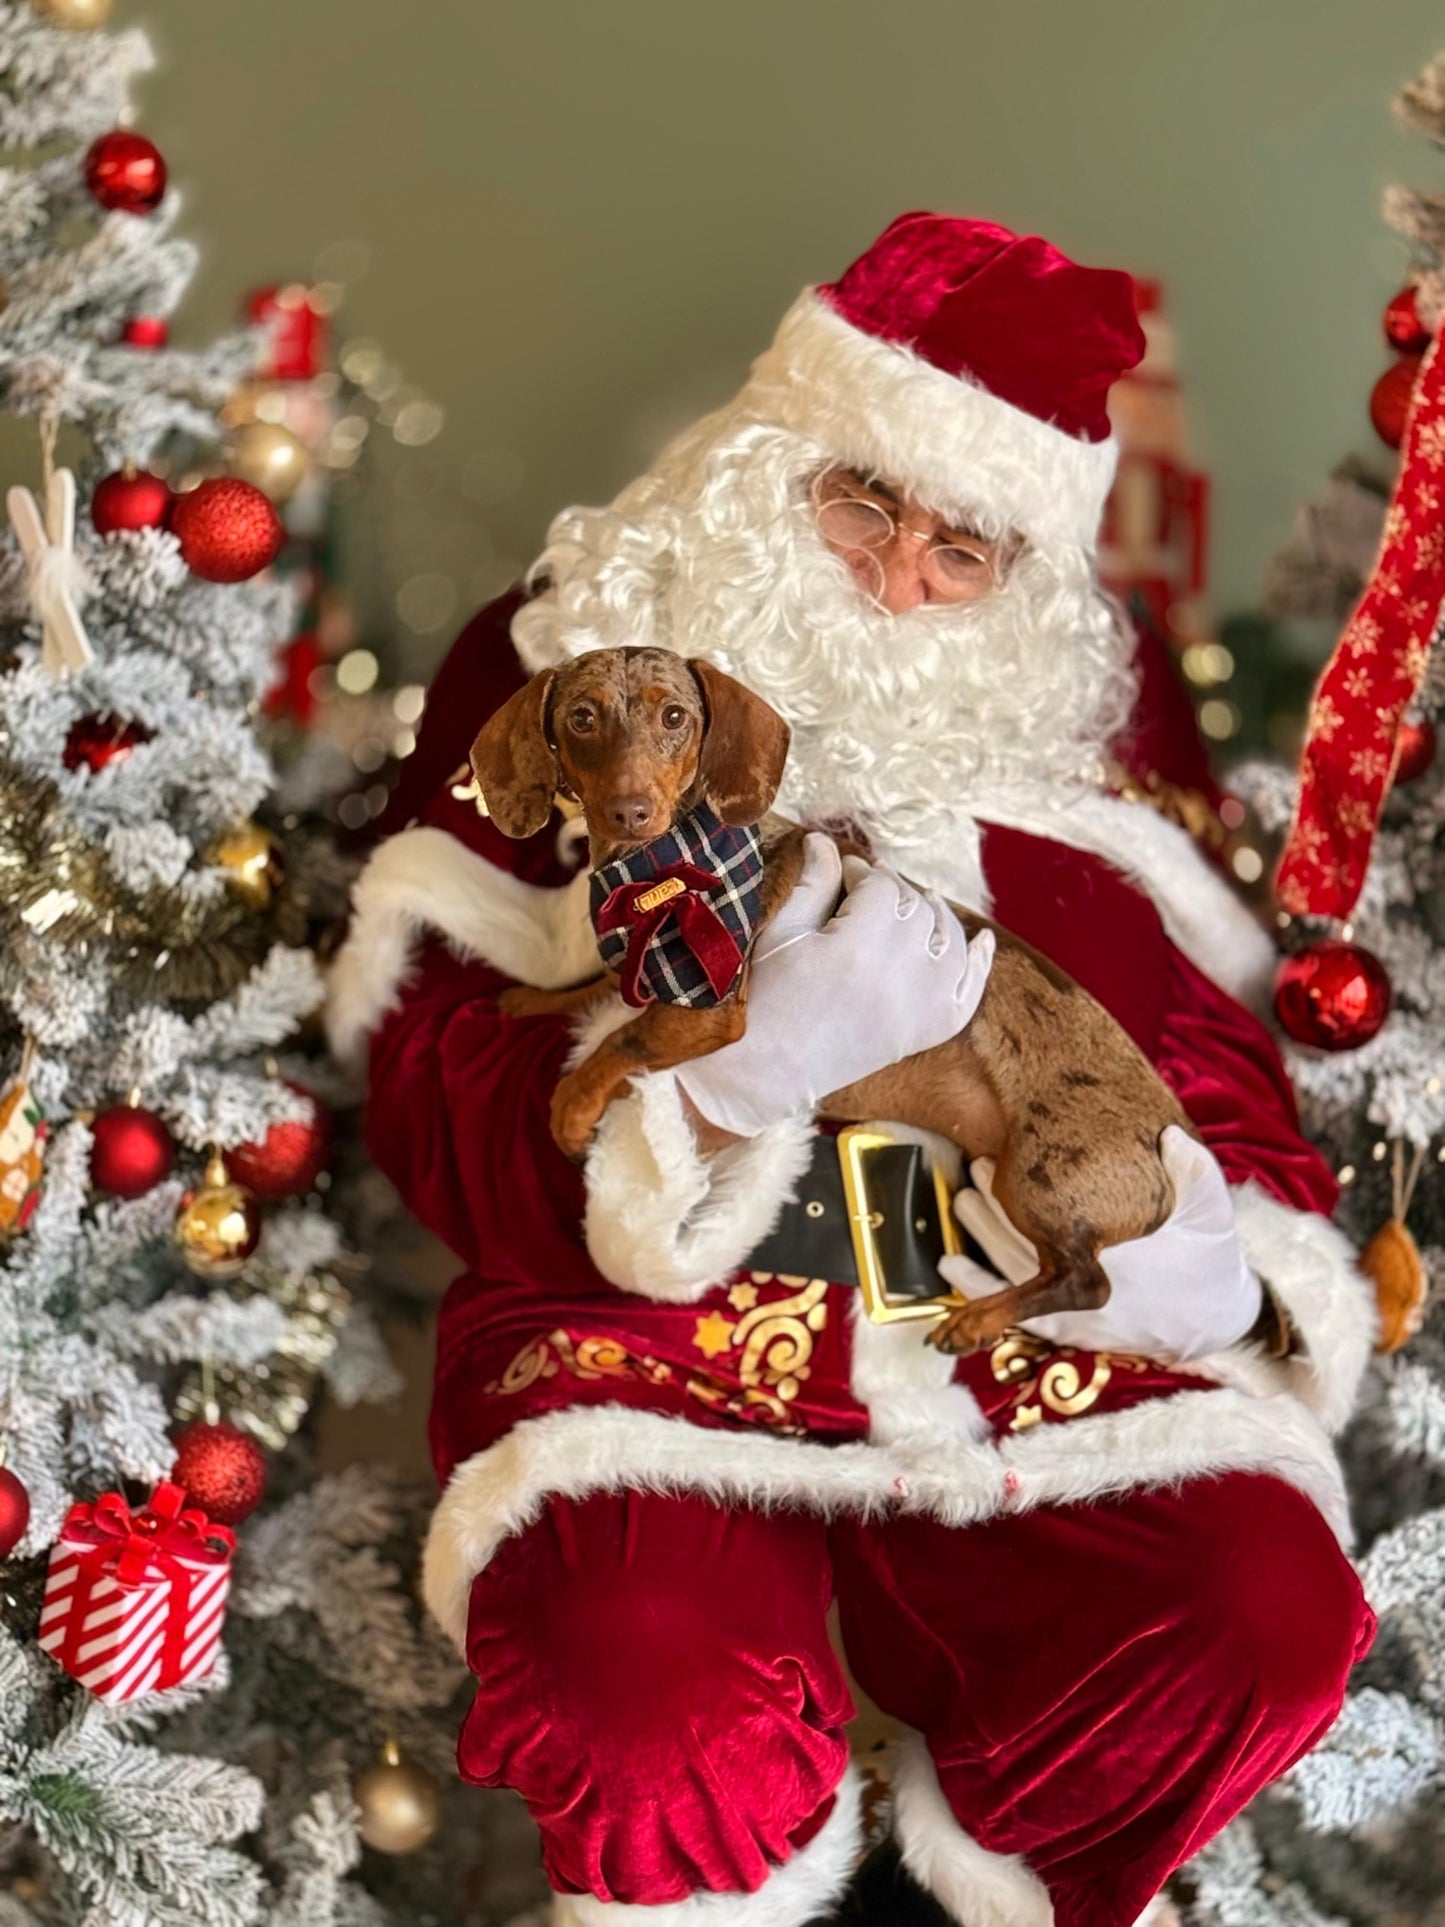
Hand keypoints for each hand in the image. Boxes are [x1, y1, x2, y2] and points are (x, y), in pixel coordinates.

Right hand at [675, 833, 993, 1139]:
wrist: (764, 1073)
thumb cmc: (761, 998)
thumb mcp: (780, 932)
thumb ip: (812, 883)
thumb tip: (825, 840)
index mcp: (855, 947)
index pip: (883, 887)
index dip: (864, 873)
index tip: (846, 872)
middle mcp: (897, 977)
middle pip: (917, 910)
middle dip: (895, 893)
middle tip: (867, 891)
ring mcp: (917, 1008)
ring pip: (949, 941)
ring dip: (935, 917)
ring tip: (914, 906)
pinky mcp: (924, 1033)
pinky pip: (968, 992)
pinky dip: (979, 964)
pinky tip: (982, 940)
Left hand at [936, 1126, 1261, 1359]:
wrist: (1210, 1320)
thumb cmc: (1206, 1255)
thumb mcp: (1210, 1210)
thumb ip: (1194, 1173)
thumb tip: (1173, 1139)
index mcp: (1116, 1249)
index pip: (1054, 1213)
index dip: (1018, 1188)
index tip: (997, 1161)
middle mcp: (1088, 1281)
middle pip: (1024, 1237)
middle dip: (994, 1203)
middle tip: (975, 1172)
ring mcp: (1072, 1311)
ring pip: (1010, 1269)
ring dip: (980, 1235)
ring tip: (962, 1203)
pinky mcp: (1064, 1331)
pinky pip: (1011, 1311)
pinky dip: (977, 1287)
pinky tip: (950, 1263)